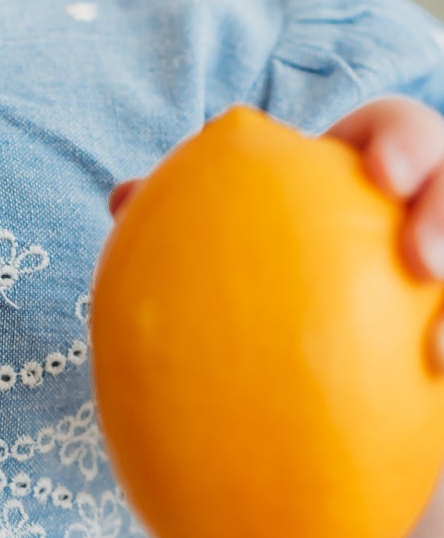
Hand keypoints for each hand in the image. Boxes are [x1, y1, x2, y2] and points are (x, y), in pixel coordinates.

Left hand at [107, 96, 443, 368]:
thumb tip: (125, 200)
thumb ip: (191, 220)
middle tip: (420, 259)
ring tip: (439, 348)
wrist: (322, 403)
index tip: (379, 174)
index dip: (400, 144)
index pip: (397, 134)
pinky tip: (434, 385)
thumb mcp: (236, 253)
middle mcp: (426, 215)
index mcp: (369, 176)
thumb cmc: (274, 298)